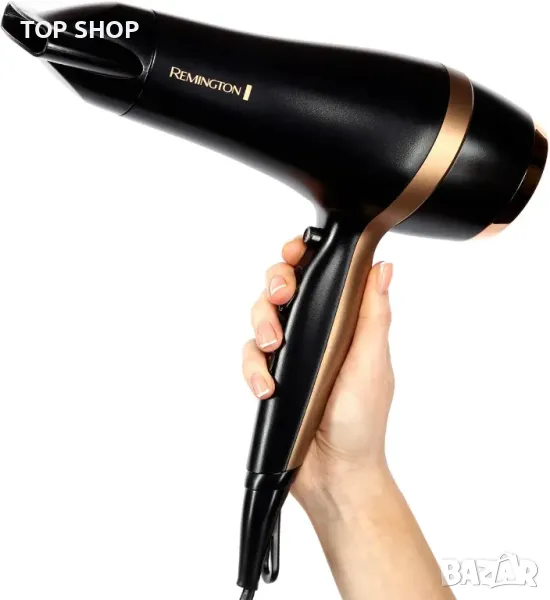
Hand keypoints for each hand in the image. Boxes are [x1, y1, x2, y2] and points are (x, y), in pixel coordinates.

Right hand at [242, 235, 394, 516]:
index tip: (296, 252)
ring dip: (261, 323)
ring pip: (260, 317)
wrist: (335, 473)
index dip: (303, 256)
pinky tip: (267, 386)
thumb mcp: (372, 363)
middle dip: (276, 283)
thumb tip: (382, 267)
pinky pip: (250, 358)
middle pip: (282, 287)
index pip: (320, 276)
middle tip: (282, 295)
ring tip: (273, 346)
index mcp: (343, 323)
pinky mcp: (269, 376)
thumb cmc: (361, 421)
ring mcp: (290, 354)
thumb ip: (373, 314)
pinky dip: (253, 368)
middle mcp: (314, 332)